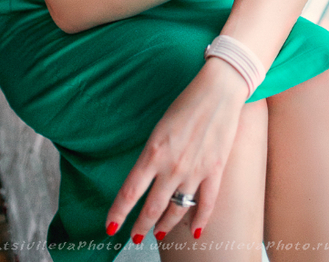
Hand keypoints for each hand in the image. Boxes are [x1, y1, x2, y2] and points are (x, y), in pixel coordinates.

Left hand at [105, 59, 247, 241]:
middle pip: (152, 208)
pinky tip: (194, 231)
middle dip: (140, 227)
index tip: (110, 228)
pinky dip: (199, 221)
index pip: (130, 192)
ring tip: (158, 233)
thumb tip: (146, 176)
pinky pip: (206, 204)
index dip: (118, 214)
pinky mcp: (215, 170)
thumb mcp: (159, 127)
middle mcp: (172, 166)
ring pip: (177, 210)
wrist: (218, 91)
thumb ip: (152, 154)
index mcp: (153, 152)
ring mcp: (195, 171)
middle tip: (134, 237)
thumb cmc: (186, 103)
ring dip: (165, 226)